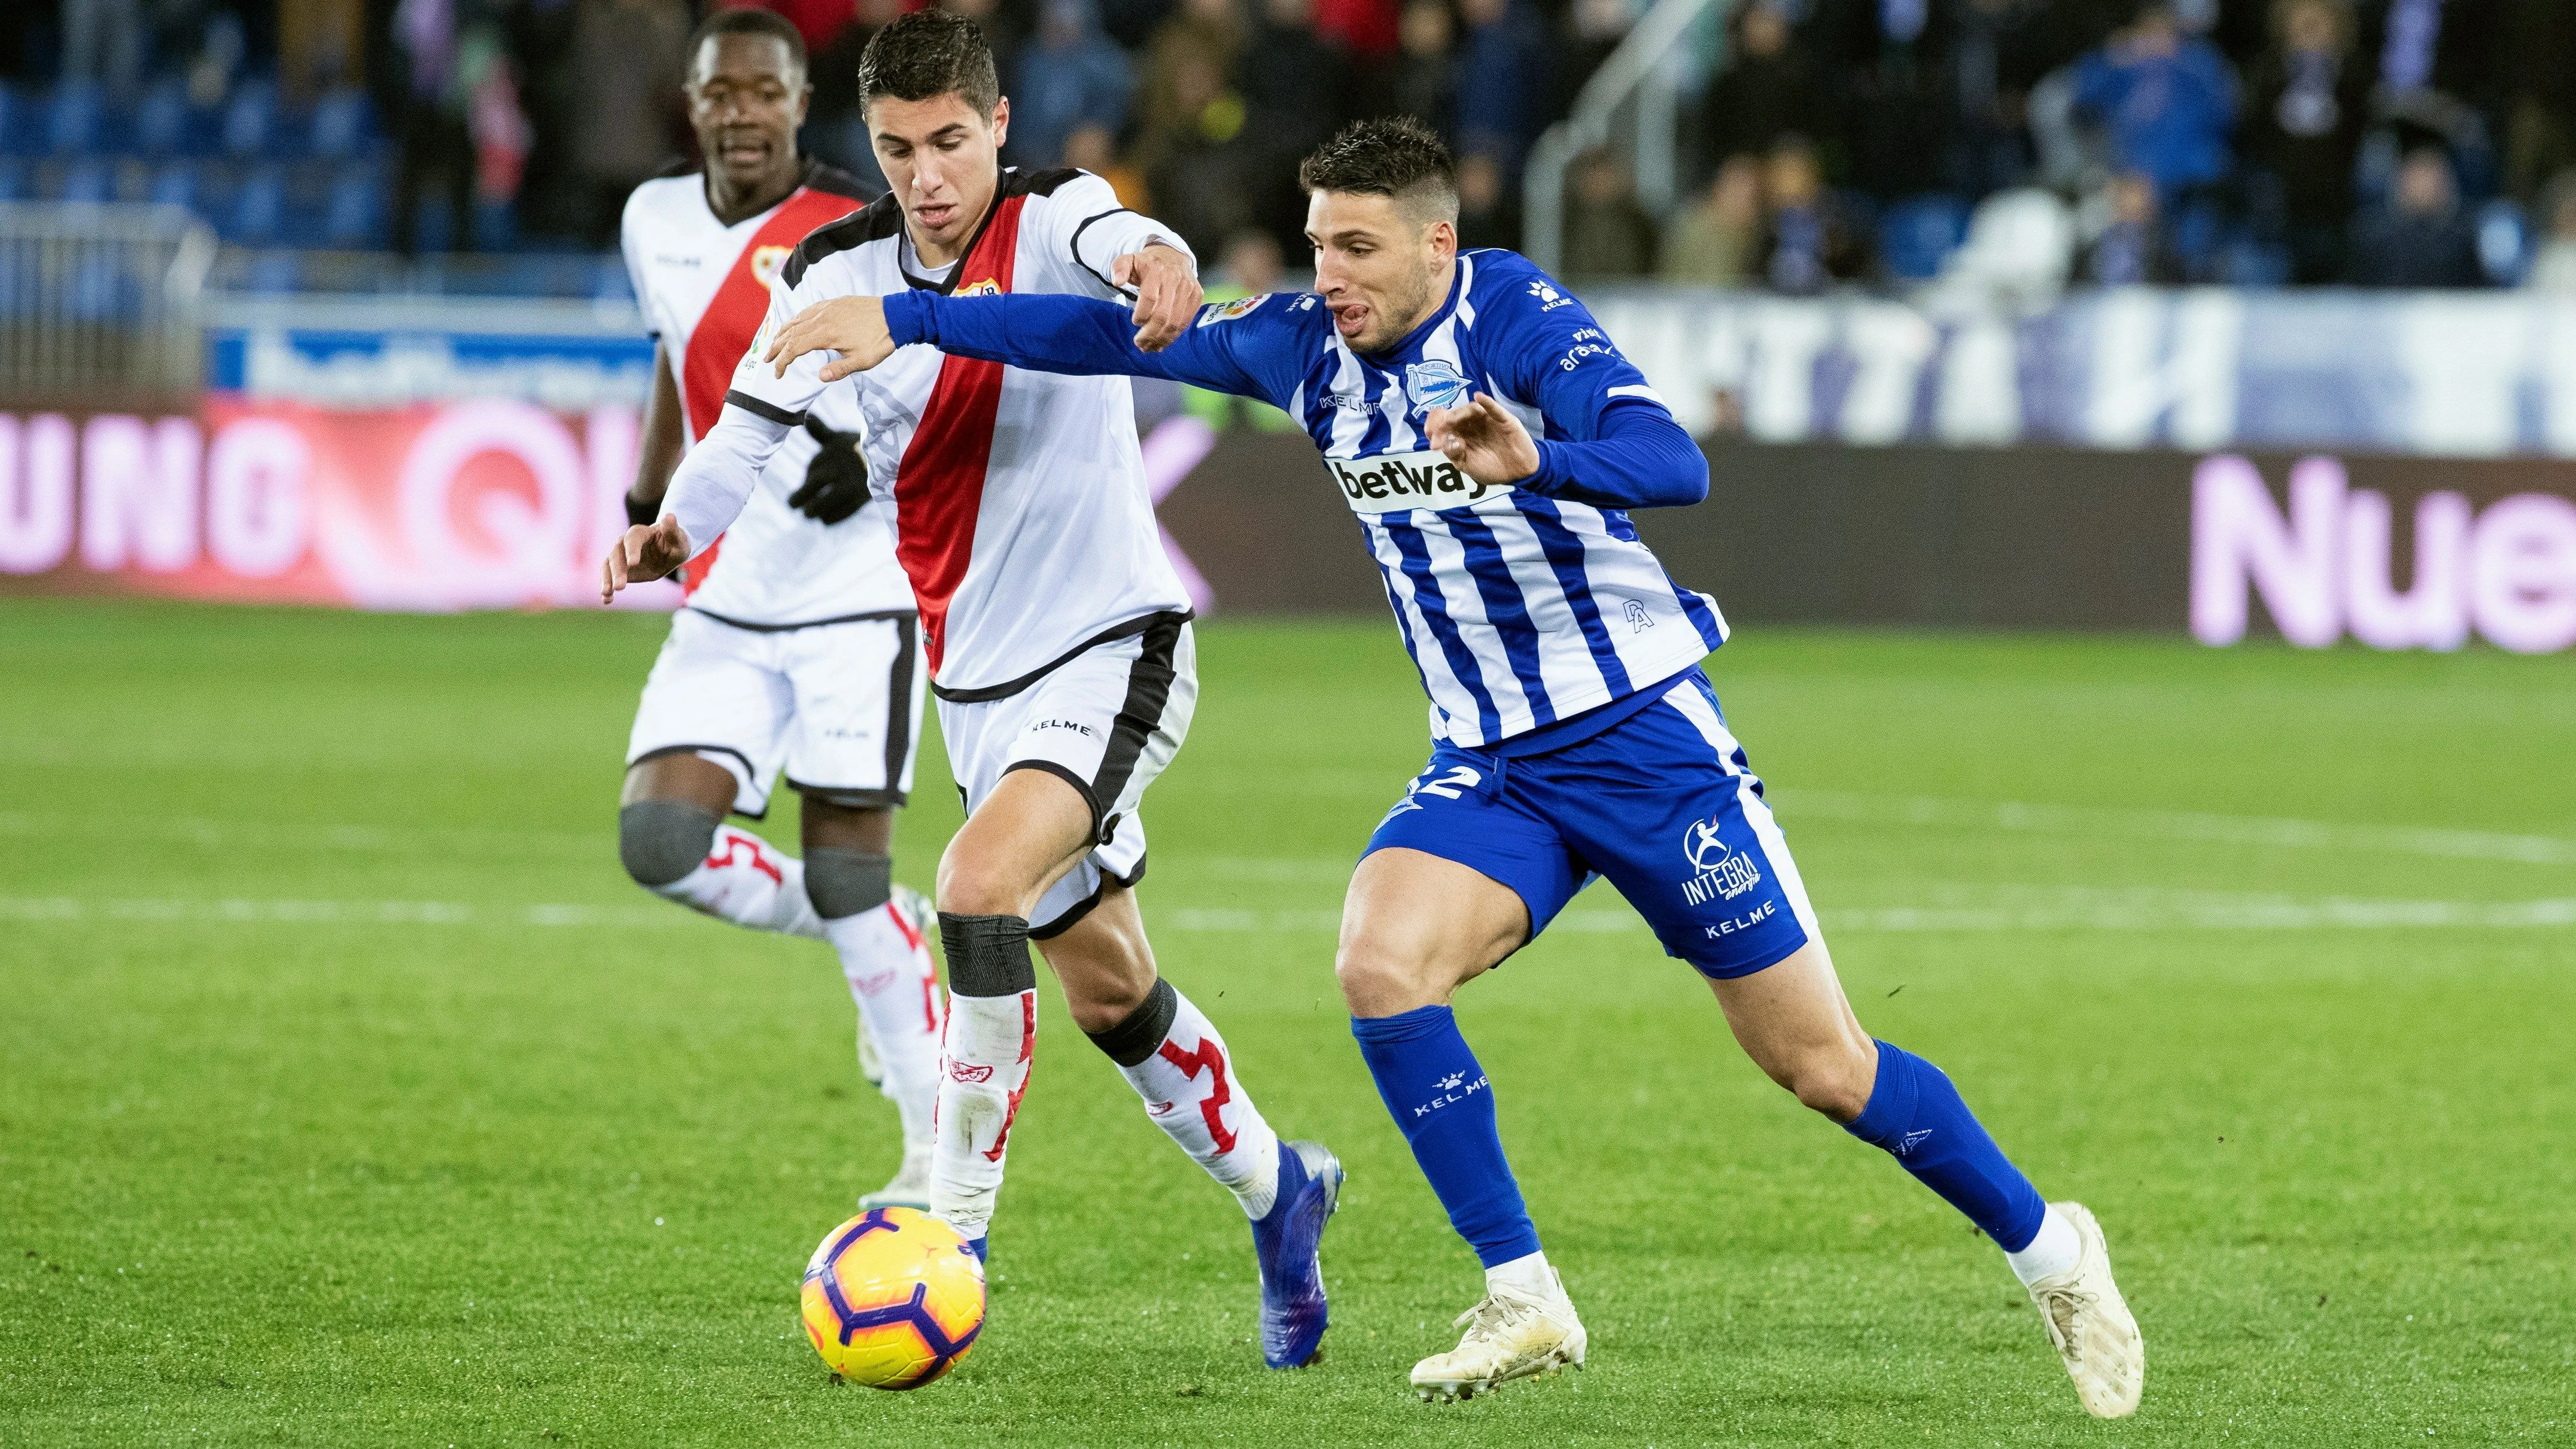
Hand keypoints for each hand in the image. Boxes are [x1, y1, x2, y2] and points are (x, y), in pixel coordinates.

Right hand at [600, 515, 690, 603]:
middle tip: (620, 587)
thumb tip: (669, 516)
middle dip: (617, 571)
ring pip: (608, 565)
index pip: (633, 539)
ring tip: (607, 593)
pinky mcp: (618, 569)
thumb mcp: (679, 539)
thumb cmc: (675, 543)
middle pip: (617, 554)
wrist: (669, 552)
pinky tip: (606, 600)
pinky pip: (608, 577)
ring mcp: (620, 556)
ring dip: (606, 579)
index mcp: (640, 533)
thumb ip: (672, 531)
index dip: (632, 550)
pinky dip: (606, 587)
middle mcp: (625, 543)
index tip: (633, 564)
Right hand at [766, 295, 894, 382]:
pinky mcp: (834, 303)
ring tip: (775, 342)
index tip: (778, 373)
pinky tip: (796, 324)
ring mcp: (827, 308)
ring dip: (783, 332)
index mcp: (825, 334)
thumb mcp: (862, 361)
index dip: (783, 361)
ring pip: (797, 319)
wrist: (896, 315)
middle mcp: (822, 318)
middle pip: (790, 332)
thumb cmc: (880, 340)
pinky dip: (796, 319)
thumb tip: (820, 377)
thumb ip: (839, 370)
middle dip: (776, 347)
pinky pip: (808, 310)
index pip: (794, 348)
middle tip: (767, 359)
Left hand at [789, 420, 870, 523]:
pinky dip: (832, 518)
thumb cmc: (860, 448)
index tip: (807, 480)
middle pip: (815, 483)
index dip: (807, 476)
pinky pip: (842, 512)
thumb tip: (806, 416)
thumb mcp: (840, 438)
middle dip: (801, 496)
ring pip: (826, 501)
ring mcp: (852, 485)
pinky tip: (825, 520)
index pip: (814, 467)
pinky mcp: (861, 499)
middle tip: (791, 504)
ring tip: (808, 515)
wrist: (892, 459)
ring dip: (814, 510)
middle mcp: (841, 468)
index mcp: (835, 452)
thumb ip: (820, 431)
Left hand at [1112, 242, 1201, 351]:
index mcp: (1156, 270)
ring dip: (1161, 339)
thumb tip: (1117, 281)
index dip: (1141, 315)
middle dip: (1150, 334)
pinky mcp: (1197, 296)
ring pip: (1175, 322)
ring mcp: (1188, 288)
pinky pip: (1186, 321)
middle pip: (1163, 315)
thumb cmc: (1148, 263)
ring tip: (1150, 347)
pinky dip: (1174, 335)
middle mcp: (1175, 279)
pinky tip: (1162, 342)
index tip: (1135, 322)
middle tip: (1139, 343)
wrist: (1173, 255)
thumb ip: (1119, 268)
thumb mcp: (1129, 260)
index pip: (1149, 298)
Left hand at [1425, 394, 1540, 486]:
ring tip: (1450, 421)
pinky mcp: (1504, 420)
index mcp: (1461, 434)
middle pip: (1455, 415)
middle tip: (1439, 431)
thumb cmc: (1492, 468)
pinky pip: (1494, 409)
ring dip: (1459, 413)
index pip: (1443, 424)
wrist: (1518, 473)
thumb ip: (1455, 454)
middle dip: (1443, 421)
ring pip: (1471, 410)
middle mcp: (1472, 425)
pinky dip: (1486, 402)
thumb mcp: (1467, 466)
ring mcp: (1487, 421)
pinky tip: (1479, 397)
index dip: (1434, 426)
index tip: (1430, 434)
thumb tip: (1448, 441)